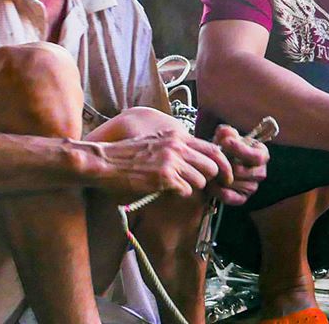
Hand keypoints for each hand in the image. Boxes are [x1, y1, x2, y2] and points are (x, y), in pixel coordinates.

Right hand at [83, 111, 233, 197]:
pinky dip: (179, 193)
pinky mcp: (164, 177)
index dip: (222, 164)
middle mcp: (178, 146)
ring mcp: (172, 161)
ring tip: (176, 186)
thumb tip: (197, 160)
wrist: (104, 162)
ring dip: (191, 187)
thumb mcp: (156, 142)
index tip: (223, 176)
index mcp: (177, 136)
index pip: (213, 148)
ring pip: (200, 180)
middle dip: (208, 179)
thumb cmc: (127, 155)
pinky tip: (167, 189)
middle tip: (198, 185)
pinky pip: (186, 190)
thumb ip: (177, 148)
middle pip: (212, 166)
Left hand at [208, 124, 268, 205]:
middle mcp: (260, 172)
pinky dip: (220, 192)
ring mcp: (252, 186)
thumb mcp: (223, 138)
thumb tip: (228, 133)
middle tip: (215, 160)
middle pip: (250, 173)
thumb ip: (225, 133)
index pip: (258, 156)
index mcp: (261, 154)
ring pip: (239, 184)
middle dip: (231, 166)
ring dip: (223, 178)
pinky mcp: (242, 198)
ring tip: (211, 171)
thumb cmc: (223, 150)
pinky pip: (232, 198)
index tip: (225, 142)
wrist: (213, 166)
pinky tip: (211, 184)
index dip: (241, 150)